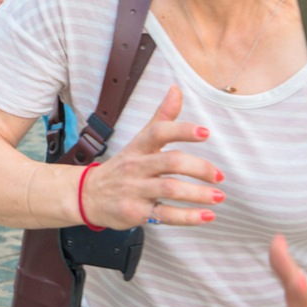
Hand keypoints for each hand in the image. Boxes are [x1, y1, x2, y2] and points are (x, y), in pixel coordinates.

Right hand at [80, 86, 224, 228]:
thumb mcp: (138, 141)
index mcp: (139, 147)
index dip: (182, 130)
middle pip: (169, 162)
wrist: (87, 195)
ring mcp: (135, 190)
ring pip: (170, 189)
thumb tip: (176, 89)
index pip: (158, 132)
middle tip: (220, 176)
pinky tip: (207, 216)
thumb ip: (161, 117)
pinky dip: (188, 217)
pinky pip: (164, 215)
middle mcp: (136, 167)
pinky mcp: (136, 213)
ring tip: (219, 197)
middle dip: (199, 168)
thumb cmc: (122, 167)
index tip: (205, 132)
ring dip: (198, 194)